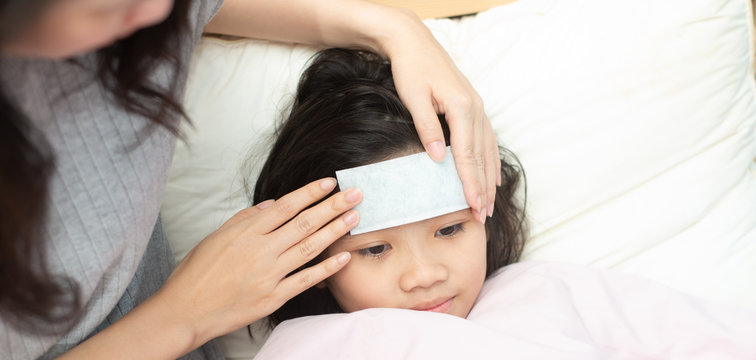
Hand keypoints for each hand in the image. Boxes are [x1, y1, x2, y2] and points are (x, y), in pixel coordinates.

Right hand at [155, 178, 360, 350]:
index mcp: (246, 232)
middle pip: (304, 223)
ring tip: (354, 217)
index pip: (286, 206)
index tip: (330, 182)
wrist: (184, 311)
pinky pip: (305, 280)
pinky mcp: (273, 298)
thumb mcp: (215, 237)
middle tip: (356, 194)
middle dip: (333, 206)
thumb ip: (245, 219)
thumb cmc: (196, 274)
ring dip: (335, 231)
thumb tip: (271, 205)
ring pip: (309, 248)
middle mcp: (260, 250)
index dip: (310, 193)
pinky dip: (326, 269)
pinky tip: (344, 257)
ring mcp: (269, 275)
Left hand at [380, 11, 499, 222]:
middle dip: (483, 189)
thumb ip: (427, 128)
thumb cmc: (410, 68)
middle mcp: (475, 108)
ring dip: (489, 179)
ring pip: (487, 150)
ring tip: (488, 205)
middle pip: (481, 157)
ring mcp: (477, 107)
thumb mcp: (413, 97)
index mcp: (461, 107)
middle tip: (483, 217)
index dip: (470, 183)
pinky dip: (489, 160)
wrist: (414, 41)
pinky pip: (486, 139)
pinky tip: (490, 176)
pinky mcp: (473, 106)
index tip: (473, 206)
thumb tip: (438, 159)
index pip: (467, 154)